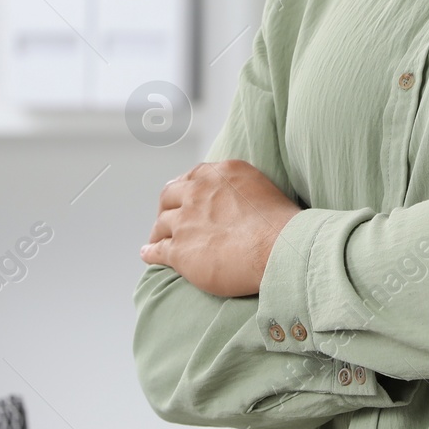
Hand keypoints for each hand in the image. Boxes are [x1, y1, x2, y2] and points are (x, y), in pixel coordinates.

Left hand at [140, 159, 302, 297]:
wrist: (279, 248)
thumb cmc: (280, 223)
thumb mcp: (260, 187)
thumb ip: (238, 188)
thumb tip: (234, 200)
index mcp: (219, 173)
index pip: (192, 177)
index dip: (184, 189)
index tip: (184, 197)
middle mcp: (198, 192)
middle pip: (169, 195)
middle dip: (166, 206)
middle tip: (167, 217)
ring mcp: (186, 221)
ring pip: (161, 224)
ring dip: (157, 232)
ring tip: (156, 239)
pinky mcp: (180, 250)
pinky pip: (157, 250)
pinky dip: (150, 252)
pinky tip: (148, 254)